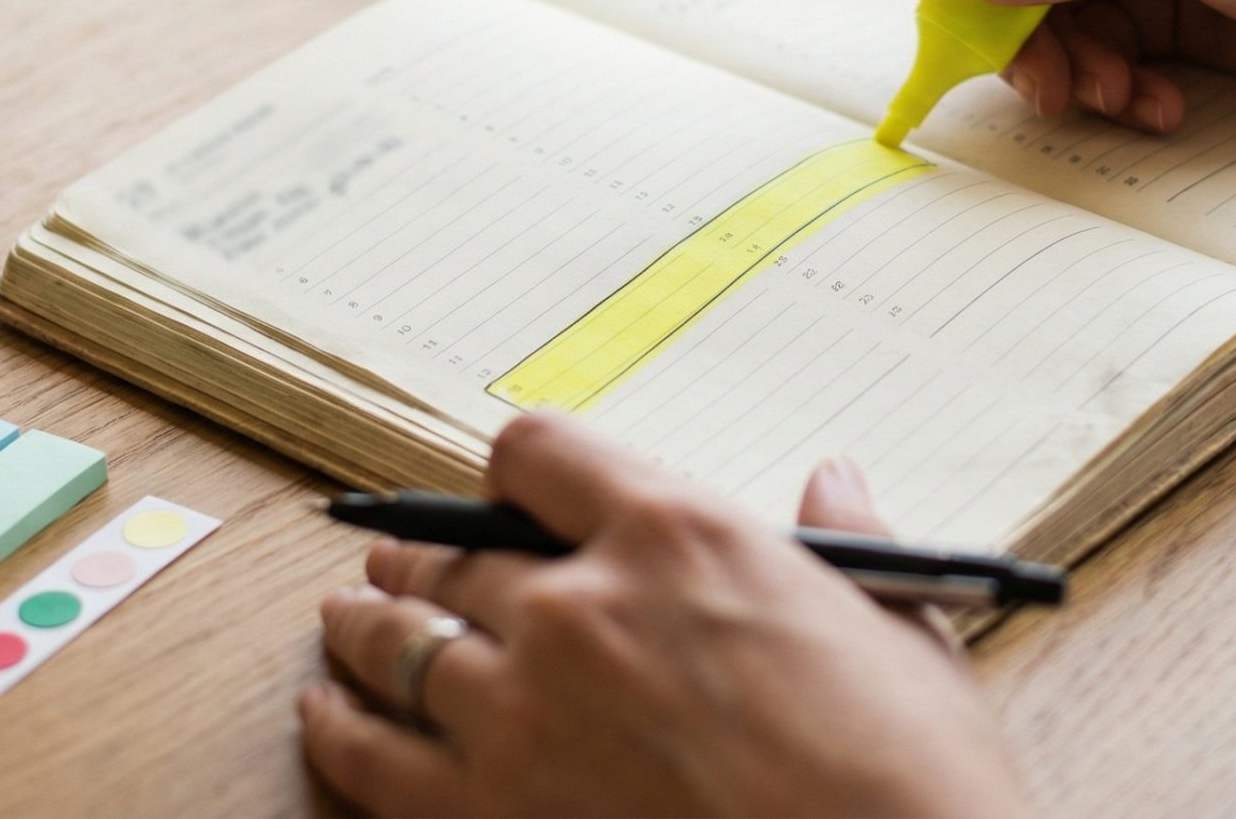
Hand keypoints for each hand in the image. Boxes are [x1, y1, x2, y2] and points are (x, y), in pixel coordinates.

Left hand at [300, 411, 1025, 816]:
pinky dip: (340, 729)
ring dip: (368, 627)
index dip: (514, 470)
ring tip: (349, 619)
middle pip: (456, 553)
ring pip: (400, 643)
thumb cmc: (906, 769)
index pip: (539, 453)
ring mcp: (523, 712)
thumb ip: (845, 542)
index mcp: (675, 533)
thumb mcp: (895, 626)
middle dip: (424, 556)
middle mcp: (578, 604)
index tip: (507, 493)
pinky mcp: (490, 814)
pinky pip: (373, 757)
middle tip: (403, 564)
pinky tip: (329, 714)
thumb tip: (837, 483)